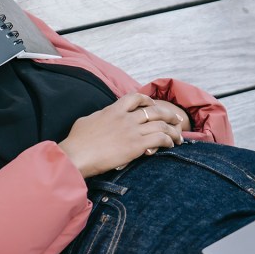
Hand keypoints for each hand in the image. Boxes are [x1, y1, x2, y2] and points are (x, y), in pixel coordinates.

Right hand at [57, 93, 185, 177]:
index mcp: (113, 110)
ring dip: (173, 130)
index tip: (153, 105)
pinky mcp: (136, 145)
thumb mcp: (87, 121)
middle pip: (154, 110)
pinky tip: (171, 145)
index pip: (135, 98)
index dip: (147, 100)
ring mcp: (132, 130)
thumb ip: (99, 117)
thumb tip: (102, 117)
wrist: (76, 155)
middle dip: (168, 114)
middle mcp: (125, 117)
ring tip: (178, 137)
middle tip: (176, 119)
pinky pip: (160, 139)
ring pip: (161, 124)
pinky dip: (169, 140)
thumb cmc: (76, 142)